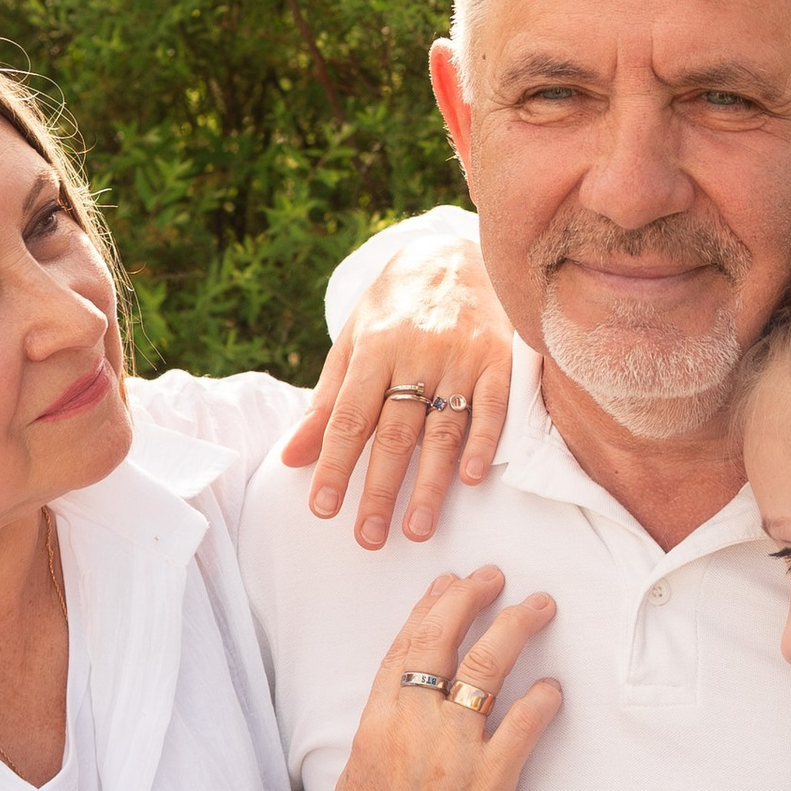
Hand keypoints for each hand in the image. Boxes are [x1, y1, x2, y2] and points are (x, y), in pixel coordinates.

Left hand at [279, 230, 512, 546]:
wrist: (452, 254)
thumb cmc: (394, 308)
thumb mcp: (353, 342)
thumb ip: (326, 401)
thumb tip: (291, 457)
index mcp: (374, 348)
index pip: (349, 416)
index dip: (335, 464)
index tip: (323, 508)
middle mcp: (416, 353)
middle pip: (395, 431)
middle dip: (380, 488)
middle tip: (369, 536)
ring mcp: (461, 356)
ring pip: (443, 428)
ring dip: (431, 483)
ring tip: (418, 528)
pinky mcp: (500, 358)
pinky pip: (493, 405)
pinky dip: (484, 442)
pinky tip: (474, 478)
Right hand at [315, 568, 560, 790]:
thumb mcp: (357, 778)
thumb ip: (381, 735)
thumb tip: (403, 707)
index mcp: (376, 723)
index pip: (404, 646)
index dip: (430, 607)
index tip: (448, 583)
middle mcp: (414, 726)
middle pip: (443, 639)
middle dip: (471, 598)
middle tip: (496, 577)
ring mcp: (454, 751)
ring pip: (487, 667)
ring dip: (515, 627)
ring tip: (538, 606)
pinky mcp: (491, 784)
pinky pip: (524, 726)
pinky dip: (542, 700)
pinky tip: (554, 688)